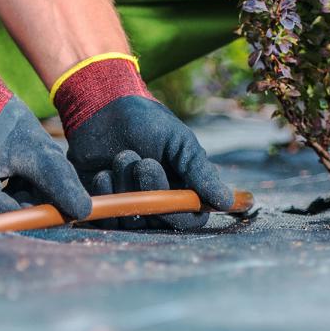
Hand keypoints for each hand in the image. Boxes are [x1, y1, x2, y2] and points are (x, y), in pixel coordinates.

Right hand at [0, 41, 91, 218]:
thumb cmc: (2, 119)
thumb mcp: (37, 148)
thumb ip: (59, 182)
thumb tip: (82, 211)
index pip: (14, 217)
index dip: (42, 213)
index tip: (65, 207)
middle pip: (2, 219)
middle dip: (28, 205)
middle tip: (41, 179)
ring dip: (15, 201)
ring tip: (21, 172)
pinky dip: (1, 197)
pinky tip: (6, 175)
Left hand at [53, 55, 232, 229]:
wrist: (102, 109)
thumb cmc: (146, 122)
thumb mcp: (179, 141)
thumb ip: (200, 172)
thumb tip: (227, 202)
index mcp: (181, 189)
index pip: (190, 219)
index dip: (180, 210)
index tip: (170, 185)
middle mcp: (156, 203)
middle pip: (159, 221)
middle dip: (150, 190)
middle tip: (143, 161)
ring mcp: (129, 206)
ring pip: (132, 219)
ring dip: (126, 187)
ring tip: (122, 156)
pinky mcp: (102, 206)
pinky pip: (106, 218)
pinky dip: (105, 194)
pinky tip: (103, 172)